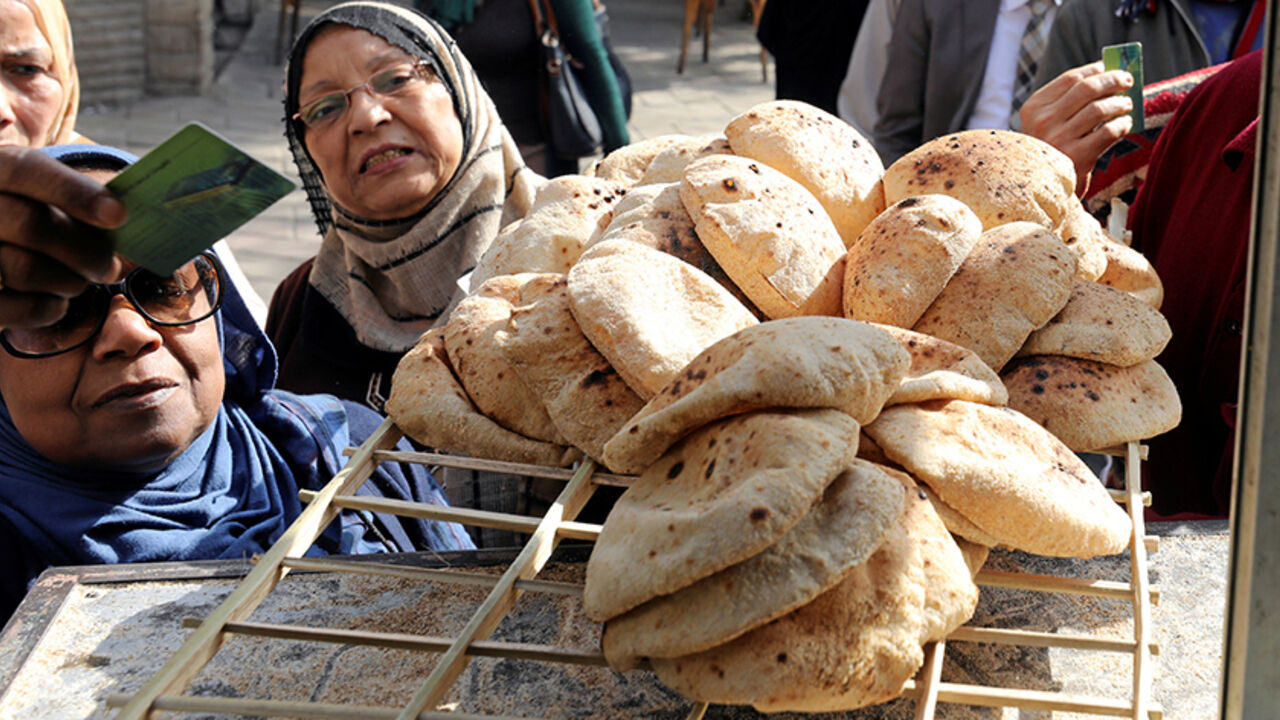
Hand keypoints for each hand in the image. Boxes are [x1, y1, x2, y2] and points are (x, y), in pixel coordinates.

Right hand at [0, 146, 126, 327]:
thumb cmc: (37, 214)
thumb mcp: (51, 195)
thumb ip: (87, 202)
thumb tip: (142, 222)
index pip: (29, 171)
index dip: (76, 193)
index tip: (120, 214)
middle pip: (34, 227)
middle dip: (87, 253)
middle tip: (112, 268)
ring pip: (25, 269)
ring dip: (70, 282)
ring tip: (81, 281)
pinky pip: (15, 308)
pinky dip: (48, 308)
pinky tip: (58, 300)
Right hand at [1019, 61, 1134, 195]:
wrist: (1040, 189)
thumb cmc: (1049, 149)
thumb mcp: (1045, 123)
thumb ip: (1067, 102)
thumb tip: (1106, 75)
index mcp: (1033, 108)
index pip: (1070, 79)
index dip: (1095, 70)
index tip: (1110, 68)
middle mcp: (1043, 121)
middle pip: (1087, 89)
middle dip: (1112, 80)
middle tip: (1127, 80)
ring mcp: (1059, 139)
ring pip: (1100, 109)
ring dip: (1120, 103)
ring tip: (1127, 105)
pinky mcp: (1077, 157)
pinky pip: (1108, 132)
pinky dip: (1122, 124)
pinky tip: (1125, 124)